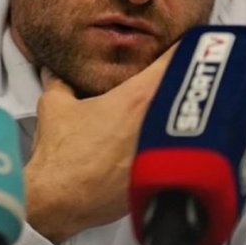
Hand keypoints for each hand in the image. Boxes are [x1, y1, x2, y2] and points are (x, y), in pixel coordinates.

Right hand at [24, 45, 176, 243]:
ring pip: (190, 119)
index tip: (190, 41)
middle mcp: (157, 120)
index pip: (177, 59)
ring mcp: (164, 150)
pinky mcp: (164, 177)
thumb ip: (59, 81)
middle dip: (189, 78)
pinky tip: (170, 140)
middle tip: (187, 71)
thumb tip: (55, 72)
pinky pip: (182, 149)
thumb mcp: (55, 107)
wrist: (60, 203)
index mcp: (137, 97)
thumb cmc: (62, 158)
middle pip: (190, 88)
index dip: (186, 46)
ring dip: (187, 109)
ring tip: (181, 104)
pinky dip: (180, 140)